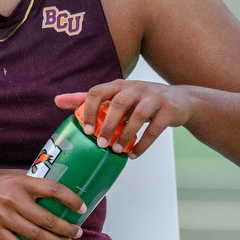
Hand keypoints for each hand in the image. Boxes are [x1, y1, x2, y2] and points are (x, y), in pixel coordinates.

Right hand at [0, 168, 86, 239]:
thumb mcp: (4, 175)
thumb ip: (25, 181)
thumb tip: (46, 188)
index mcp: (19, 182)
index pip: (53, 190)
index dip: (71, 200)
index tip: (81, 208)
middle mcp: (14, 200)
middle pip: (49, 218)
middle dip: (67, 228)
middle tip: (77, 233)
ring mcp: (3, 218)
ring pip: (37, 235)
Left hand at [55, 80, 196, 157]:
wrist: (182, 100)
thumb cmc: (142, 100)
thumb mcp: (117, 96)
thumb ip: (89, 99)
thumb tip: (58, 100)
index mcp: (119, 85)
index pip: (97, 92)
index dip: (89, 110)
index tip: (86, 130)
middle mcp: (136, 88)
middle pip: (118, 103)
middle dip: (108, 126)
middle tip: (100, 144)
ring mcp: (154, 97)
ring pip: (138, 116)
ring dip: (126, 136)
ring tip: (117, 150)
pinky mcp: (169, 110)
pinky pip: (155, 129)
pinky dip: (143, 144)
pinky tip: (134, 154)